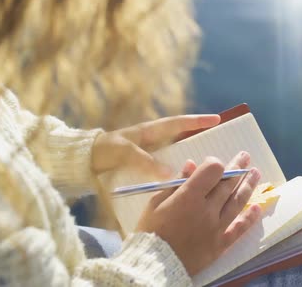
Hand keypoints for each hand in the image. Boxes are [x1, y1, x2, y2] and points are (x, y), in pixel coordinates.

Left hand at [91, 114, 220, 177]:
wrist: (82, 162)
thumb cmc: (103, 151)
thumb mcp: (124, 153)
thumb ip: (146, 162)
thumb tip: (170, 173)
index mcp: (150, 131)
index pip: (179, 123)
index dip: (198, 121)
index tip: (217, 119)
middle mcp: (153, 141)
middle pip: (182, 138)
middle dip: (200, 140)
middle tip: (220, 147)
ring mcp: (149, 154)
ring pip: (176, 154)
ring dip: (190, 159)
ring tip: (208, 168)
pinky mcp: (144, 167)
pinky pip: (167, 168)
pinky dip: (178, 172)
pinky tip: (185, 182)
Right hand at [136, 152, 261, 275]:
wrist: (154, 266)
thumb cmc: (150, 232)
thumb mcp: (156, 203)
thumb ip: (176, 182)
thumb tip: (192, 164)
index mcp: (189, 196)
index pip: (213, 170)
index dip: (214, 163)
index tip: (212, 164)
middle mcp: (207, 209)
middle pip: (227, 183)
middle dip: (237, 168)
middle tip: (245, 158)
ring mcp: (216, 227)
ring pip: (237, 202)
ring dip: (248, 186)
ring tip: (256, 173)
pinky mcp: (220, 244)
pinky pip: (239, 229)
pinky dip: (249, 218)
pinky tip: (257, 207)